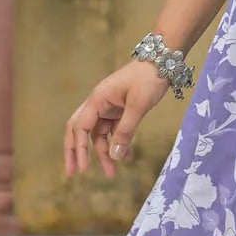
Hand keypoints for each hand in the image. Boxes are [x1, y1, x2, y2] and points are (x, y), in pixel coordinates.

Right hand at [64, 61, 168, 178]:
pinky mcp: (119, 109)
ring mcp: (108, 107)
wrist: (162, 62)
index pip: (80, 128)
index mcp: (97, 100)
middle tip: (73, 173)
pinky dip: (117, 143)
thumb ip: (126, 131)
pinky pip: (113, 130)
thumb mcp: (138, 106)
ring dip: (103, 152)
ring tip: (112, 172)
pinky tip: (127, 157)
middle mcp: (98, 104)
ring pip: (98, 134)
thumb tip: (115, 156)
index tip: (82, 169)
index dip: (78, 149)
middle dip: (76, 152)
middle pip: (80, 131)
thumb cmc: (148, 79)